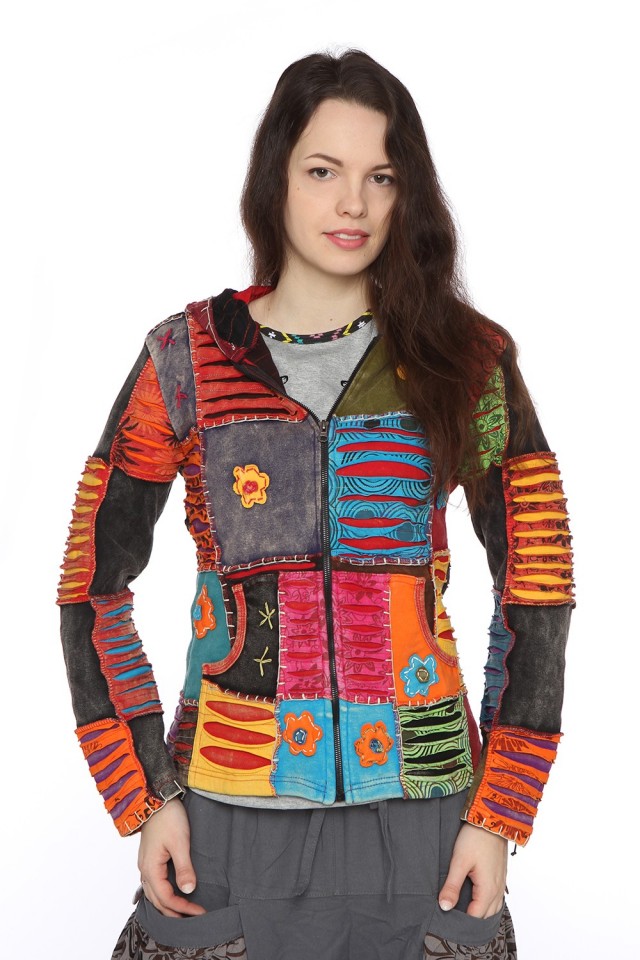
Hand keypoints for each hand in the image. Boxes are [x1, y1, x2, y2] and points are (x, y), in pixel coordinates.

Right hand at [136, 797, 205, 917]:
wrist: (156, 798)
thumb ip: (184, 867)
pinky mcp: (149, 858)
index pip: (166, 898)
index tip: (199, 911)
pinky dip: (161, 894)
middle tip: (193, 917)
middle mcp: (144, 870)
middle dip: (174, 912)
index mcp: (151, 869)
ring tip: (183, 911)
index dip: (183, 908)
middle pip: (157, 901)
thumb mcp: (180, 842)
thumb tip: (189, 890)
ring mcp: (145, 864)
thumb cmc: (168, 818)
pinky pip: (152, 884)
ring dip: (167, 905)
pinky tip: (168, 895)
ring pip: (153, 894)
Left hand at [438, 823, 507, 918]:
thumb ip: (452, 886)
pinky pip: (496, 897)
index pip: (475, 917)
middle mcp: (498, 890)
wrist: (492, 818)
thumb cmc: (475, 838)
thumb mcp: (459, 862)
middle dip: (471, 920)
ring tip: (463, 910)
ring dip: (480, 912)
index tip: (446, 919)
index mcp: (488, 890)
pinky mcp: (500, 875)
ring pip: (493, 907)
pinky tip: (476, 897)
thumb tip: (444, 907)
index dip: (461, 921)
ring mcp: (501, 883)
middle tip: (453, 917)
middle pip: (485, 915)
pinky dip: (486, 902)